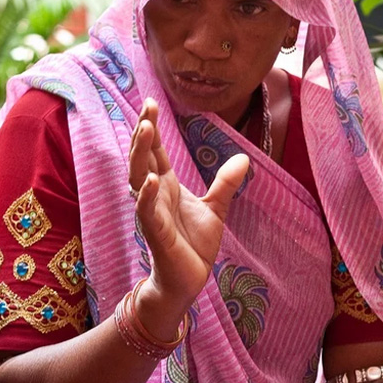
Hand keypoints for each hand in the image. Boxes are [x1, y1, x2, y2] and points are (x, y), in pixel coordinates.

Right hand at [129, 98, 248, 313]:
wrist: (188, 279)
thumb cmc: (194, 245)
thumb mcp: (216, 208)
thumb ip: (226, 184)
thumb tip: (244, 159)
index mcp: (167, 186)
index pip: (156, 151)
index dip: (152, 128)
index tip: (151, 102)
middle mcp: (155, 195)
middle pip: (143, 158)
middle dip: (143, 133)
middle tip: (147, 108)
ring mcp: (152, 212)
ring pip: (138, 178)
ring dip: (140, 155)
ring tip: (145, 130)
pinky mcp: (155, 232)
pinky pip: (147, 210)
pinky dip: (147, 195)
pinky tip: (151, 179)